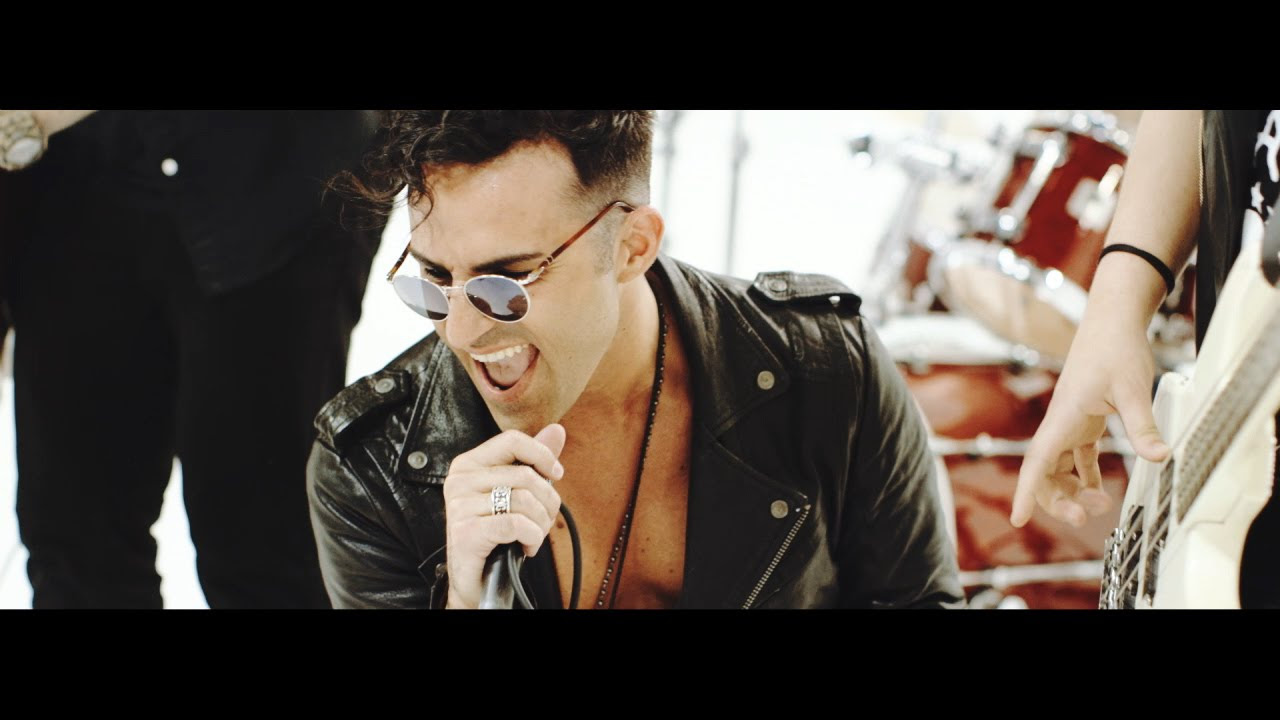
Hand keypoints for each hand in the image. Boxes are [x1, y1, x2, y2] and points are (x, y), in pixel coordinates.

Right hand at [442, 424, 565, 608]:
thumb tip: (557, 429)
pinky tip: (527, 547)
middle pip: (525, 474)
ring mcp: (459, 506)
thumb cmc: (496, 534)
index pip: (512, 439)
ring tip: (535, 535)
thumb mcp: (515, 493)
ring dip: (541, 523)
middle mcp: (459, 480)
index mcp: (469, 463)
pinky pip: (516, 523)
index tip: (556, 474)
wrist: (477, 580)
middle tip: (545, 520)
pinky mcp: (466, 532)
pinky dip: (532, 537)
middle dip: (548, 501)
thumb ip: (533, 461)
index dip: (542, 455)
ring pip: (524, 500)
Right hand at [1012, 317, 1169, 527]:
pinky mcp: (1084, 420)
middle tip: (1084, 516)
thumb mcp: (1133, 389)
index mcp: (1064, 417)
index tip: (1018, 518)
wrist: (1112, 321)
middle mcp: (1061, 423)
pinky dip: (1086, 475)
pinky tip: (1100, 488)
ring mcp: (1071, 422)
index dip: (1027, 492)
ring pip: (1059, 467)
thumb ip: (1143, 426)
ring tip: (1101, 505)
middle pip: (1045, 471)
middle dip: (1057, 499)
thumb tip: (1158, 457)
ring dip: (1073, 489)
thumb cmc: (1114, 348)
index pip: (1037, 462)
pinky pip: (1078, 456)